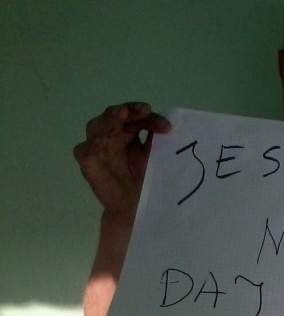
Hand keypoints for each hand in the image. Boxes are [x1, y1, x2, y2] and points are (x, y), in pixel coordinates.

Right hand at [74, 102, 170, 221]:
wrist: (137, 206)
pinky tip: (101, 141)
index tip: (167, 127)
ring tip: (121, 114)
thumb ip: (156, 139)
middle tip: (144, 109)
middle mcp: (110, 137)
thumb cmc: (146, 179)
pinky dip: (91, 145)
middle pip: (114, 115)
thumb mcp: (154, 155)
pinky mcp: (89, 164)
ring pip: (96, 126)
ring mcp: (97, 149)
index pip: (134, 117)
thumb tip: (168, 122)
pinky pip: (83, 151)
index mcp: (126, 132)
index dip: (148, 117)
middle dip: (129, 110)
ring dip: (109, 119)